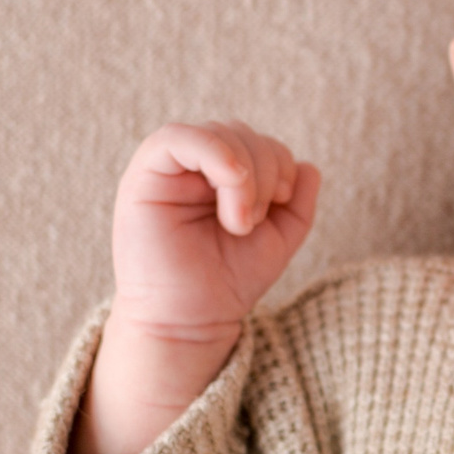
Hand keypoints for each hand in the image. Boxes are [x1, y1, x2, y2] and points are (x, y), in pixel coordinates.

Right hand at [69, 122, 320, 453]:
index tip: (282, 201)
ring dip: (244, 173)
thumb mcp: (278, 238)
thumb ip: (297, 203)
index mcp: (223, 177)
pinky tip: (231, 182)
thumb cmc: (229, 281)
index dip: (280, 163)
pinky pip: (175, 138)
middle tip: (253, 221)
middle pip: (241, 132)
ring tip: (239, 222)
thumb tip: (310, 166)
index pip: (259, 142)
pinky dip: (214, 152)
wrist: (191, 320)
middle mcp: (193, 168)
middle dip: (264, 170)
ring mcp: (167, 169)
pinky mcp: (143, 176)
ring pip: (217, 133)